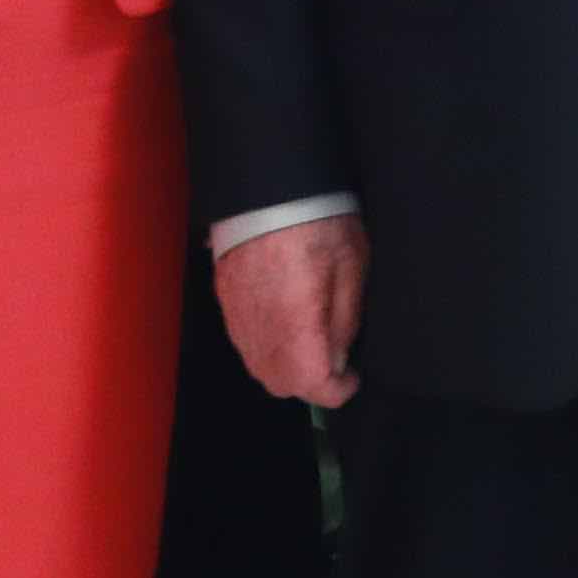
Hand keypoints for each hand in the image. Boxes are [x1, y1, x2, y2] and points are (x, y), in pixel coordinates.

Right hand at [220, 216, 368, 407]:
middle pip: (280, 384)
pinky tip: (286, 321)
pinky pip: (245, 340)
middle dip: (310, 382)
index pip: (312, 384)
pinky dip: (267, 344)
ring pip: (259, 366)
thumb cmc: (317, 222)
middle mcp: (260, 329)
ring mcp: (236, 315)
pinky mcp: (225, 298)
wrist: (268, 186)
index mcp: (295, 325)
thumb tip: (340, 357)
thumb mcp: (351, 268)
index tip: (353, 379)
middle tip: (334, 358)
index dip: (337, 390)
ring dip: (286, 365)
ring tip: (311, 340)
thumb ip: (345, 321)